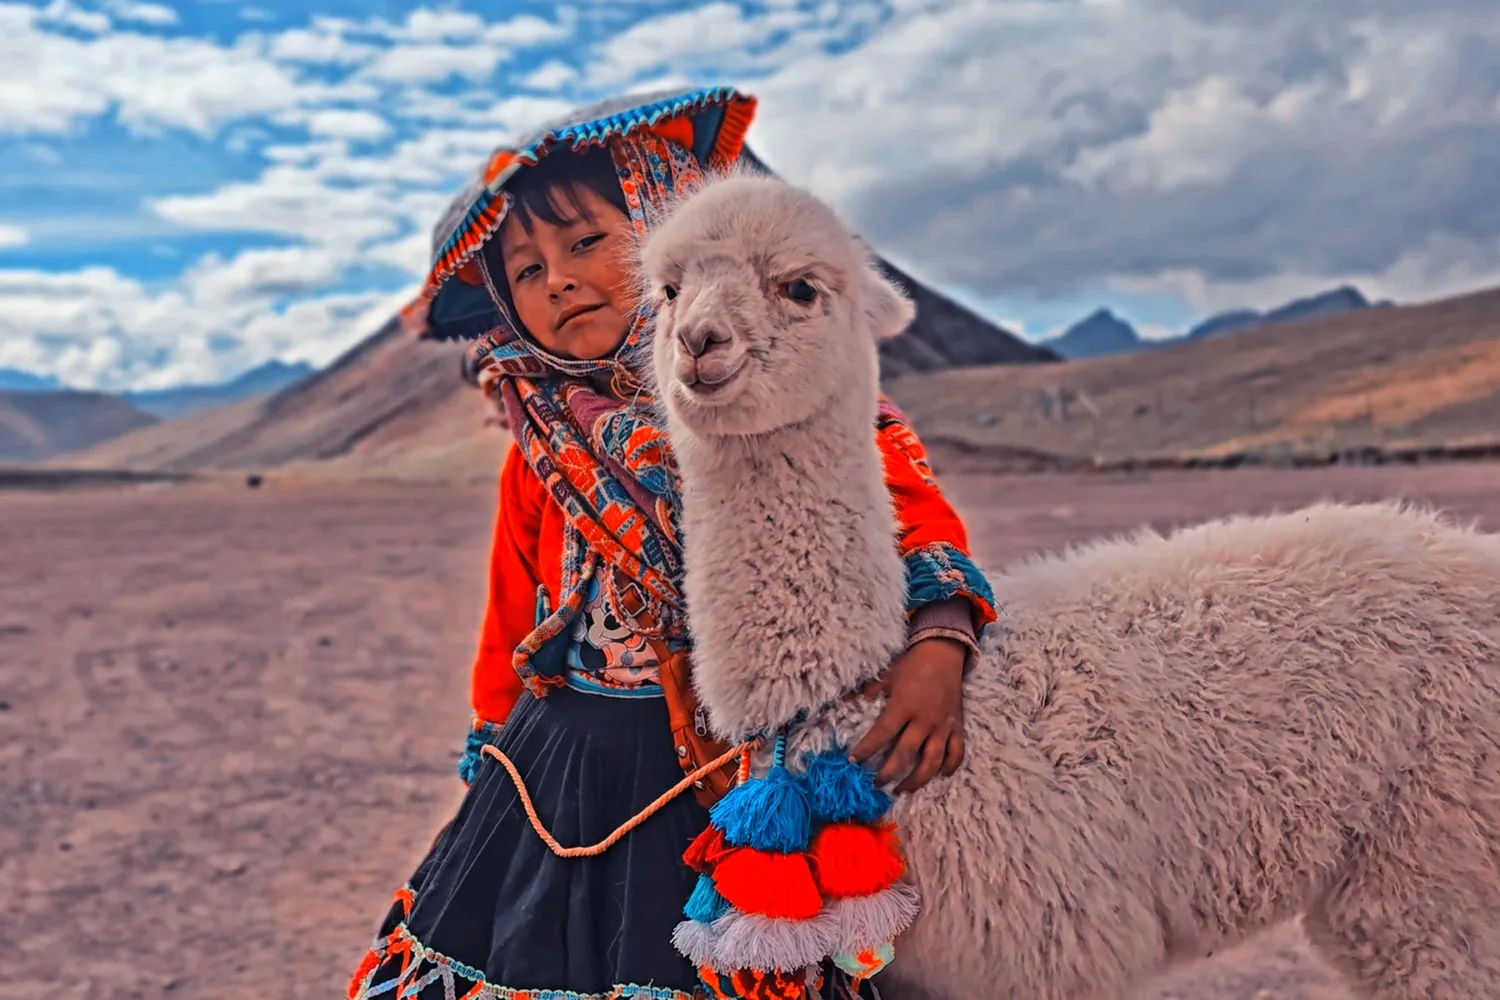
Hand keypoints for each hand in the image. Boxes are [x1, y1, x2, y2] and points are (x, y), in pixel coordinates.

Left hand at [849, 636, 966, 793]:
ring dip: (916, 780)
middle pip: (905, 755)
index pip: (882, 734)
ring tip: (901, 789)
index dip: (866, 750)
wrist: (944, 653)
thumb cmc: (912, 665)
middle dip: (888, 774)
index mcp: (903, 706)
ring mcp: (943, 726)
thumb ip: (868, 693)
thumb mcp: (887, 676)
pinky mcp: (957, 727)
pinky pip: (957, 753)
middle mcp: (924, 720)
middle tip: (875, 784)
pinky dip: (949, 767)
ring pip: (932, 762)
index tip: (852, 761)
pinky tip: (939, 775)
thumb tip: (842, 702)